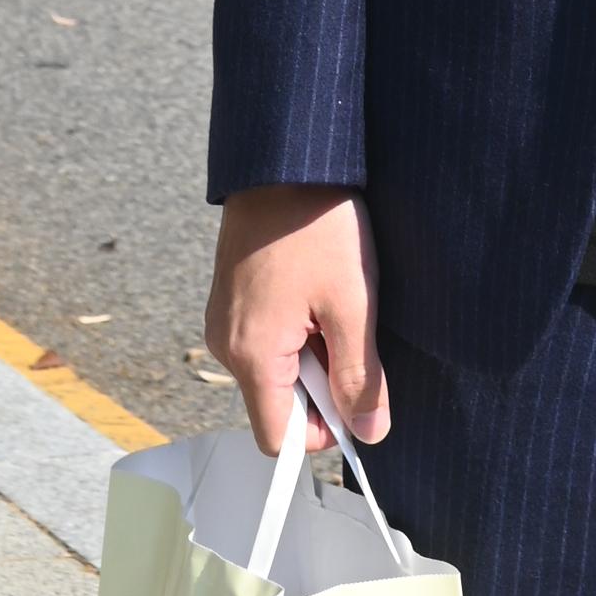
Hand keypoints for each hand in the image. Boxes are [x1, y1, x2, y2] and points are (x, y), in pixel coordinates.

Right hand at [206, 189, 385, 457]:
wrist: (283, 156)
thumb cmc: (317, 224)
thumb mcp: (352, 303)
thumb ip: (360, 376)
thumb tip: (370, 432)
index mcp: (251, 354)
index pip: (278, 439)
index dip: (322, 431)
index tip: (355, 397)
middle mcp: (227, 344)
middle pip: (277, 402)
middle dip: (321, 384)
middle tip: (350, 331)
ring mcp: (225, 318)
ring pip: (274, 368)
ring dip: (311, 352)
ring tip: (333, 300)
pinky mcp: (231, 296)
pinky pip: (264, 337)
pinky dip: (295, 328)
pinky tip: (316, 287)